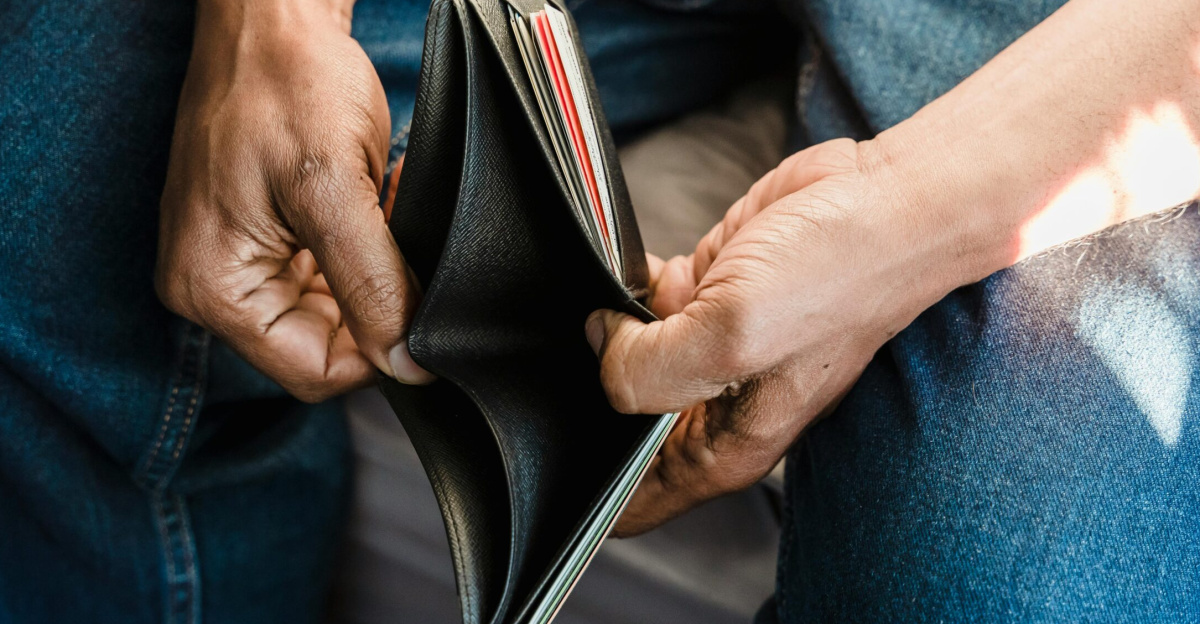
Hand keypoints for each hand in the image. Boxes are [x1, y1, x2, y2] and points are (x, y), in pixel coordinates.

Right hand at [156, 0, 431, 402]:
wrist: (273, 18)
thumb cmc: (285, 82)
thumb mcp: (335, 190)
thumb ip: (372, 285)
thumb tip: (406, 363)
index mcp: (213, 288)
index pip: (313, 371)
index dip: (377, 350)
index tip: (418, 308)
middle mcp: (217, 285)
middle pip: (323, 345)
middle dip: (376, 302)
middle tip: (400, 243)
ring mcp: (242, 260)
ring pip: (335, 311)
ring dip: (375, 273)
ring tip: (384, 213)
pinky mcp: (266, 236)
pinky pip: (329, 273)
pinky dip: (366, 249)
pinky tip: (377, 206)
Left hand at [589, 139, 960, 535]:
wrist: (886, 200)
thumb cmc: (837, 275)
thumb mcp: (732, 335)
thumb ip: (648, 366)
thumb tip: (602, 345)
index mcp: (724, 447)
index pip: (633, 501)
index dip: (589, 483)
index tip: (561, 444)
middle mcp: (715, 405)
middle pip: (621, 426)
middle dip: (590, 395)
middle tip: (578, 359)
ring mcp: (709, 349)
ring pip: (624, 359)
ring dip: (608, 332)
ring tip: (605, 306)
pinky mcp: (707, 294)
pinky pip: (641, 304)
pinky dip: (627, 287)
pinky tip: (634, 271)